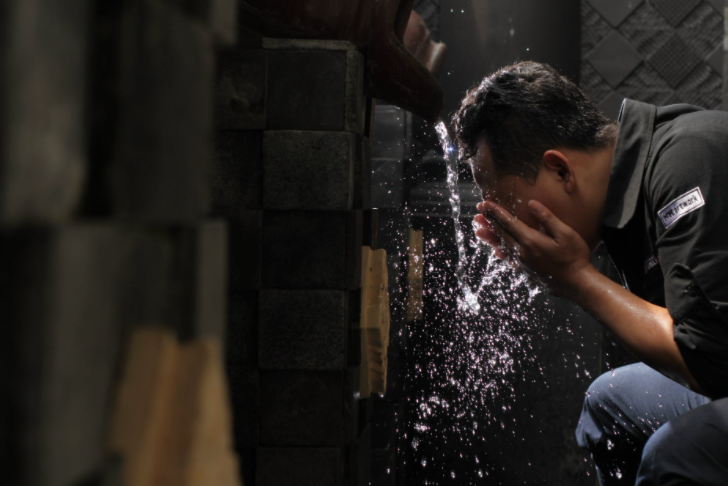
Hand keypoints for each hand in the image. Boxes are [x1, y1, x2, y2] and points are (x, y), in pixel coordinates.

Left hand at [474, 200, 592, 296]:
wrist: (578, 284)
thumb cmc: (575, 257)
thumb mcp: (565, 233)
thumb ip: (547, 218)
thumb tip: (531, 203)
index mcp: (530, 240)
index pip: (508, 222)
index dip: (495, 212)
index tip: (485, 203)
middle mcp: (522, 252)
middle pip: (501, 233)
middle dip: (488, 221)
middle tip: (478, 212)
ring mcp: (522, 263)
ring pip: (502, 246)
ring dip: (490, 237)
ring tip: (478, 230)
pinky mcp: (526, 271)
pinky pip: (509, 259)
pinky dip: (500, 252)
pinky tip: (496, 250)